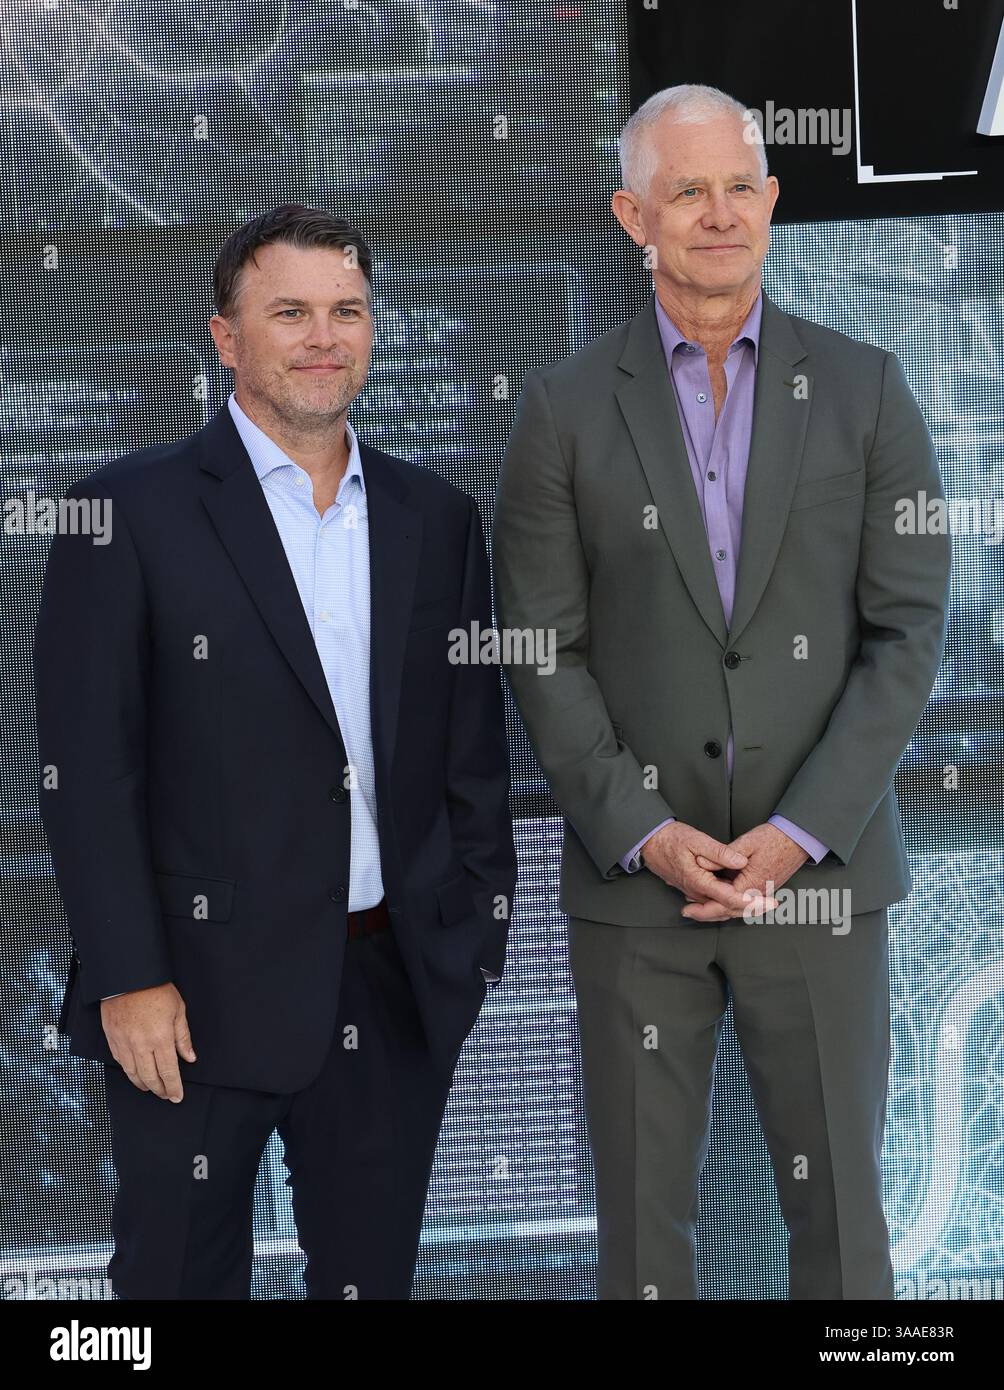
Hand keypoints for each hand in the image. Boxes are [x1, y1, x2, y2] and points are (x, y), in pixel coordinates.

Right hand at [100, 982, 195, 1101]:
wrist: (128, 976)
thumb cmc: (155, 990)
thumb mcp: (178, 1010)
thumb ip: (183, 1037)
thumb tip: (189, 1057)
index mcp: (160, 1038)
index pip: (169, 1072)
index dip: (173, 1087)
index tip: (177, 1096)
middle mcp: (141, 1045)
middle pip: (150, 1078)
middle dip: (159, 1090)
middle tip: (166, 1095)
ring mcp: (124, 1043)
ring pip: (132, 1074)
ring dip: (143, 1084)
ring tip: (151, 1088)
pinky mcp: (112, 1039)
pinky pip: (120, 1062)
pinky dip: (129, 1071)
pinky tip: (135, 1073)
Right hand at [640, 821, 776, 917]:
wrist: (649, 843)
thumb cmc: (671, 839)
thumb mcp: (696, 839)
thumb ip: (719, 852)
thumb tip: (740, 861)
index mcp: (699, 882)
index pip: (731, 899)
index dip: (753, 902)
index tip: (770, 902)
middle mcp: (696, 892)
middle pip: (728, 909)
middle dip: (752, 909)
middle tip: (773, 905)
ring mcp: (693, 893)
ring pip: (720, 908)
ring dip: (742, 908)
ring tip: (763, 905)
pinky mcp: (693, 890)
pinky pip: (713, 903)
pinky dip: (730, 904)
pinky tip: (742, 900)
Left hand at [682, 822, 808, 921]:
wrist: (798, 838)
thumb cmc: (774, 838)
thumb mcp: (746, 842)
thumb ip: (723, 856)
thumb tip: (703, 863)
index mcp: (752, 884)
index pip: (724, 902)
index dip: (704, 906)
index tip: (688, 906)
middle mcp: (759, 893)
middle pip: (729, 911)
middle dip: (707, 913)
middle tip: (688, 912)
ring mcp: (764, 893)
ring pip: (737, 910)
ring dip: (717, 910)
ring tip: (699, 908)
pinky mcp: (765, 889)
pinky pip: (745, 903)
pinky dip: (730, 905)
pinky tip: (719, 900)